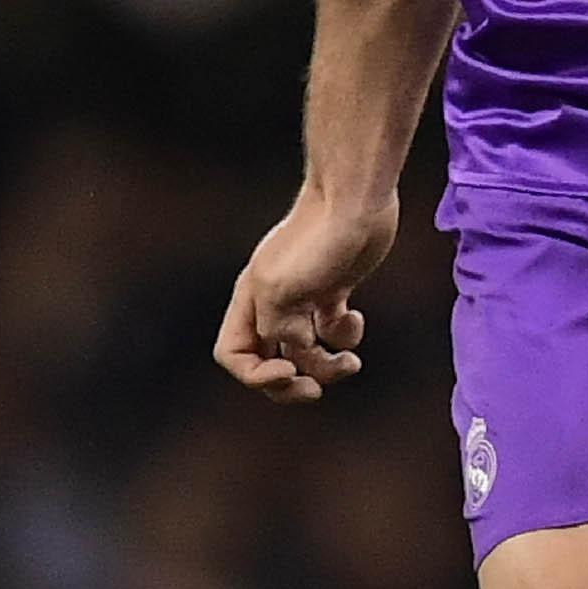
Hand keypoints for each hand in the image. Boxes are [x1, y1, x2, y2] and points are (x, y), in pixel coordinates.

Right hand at [212, 191, 398, 403]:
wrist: (353, 198)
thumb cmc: (316, 239)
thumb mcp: (281, 290)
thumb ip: (275, 329)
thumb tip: (294, 352)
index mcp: (251, 300)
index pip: (233, 354)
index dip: (256, 375)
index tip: (288, 368)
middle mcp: (273, 303)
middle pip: (267, 362)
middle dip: (289, 385)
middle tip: (314, 390)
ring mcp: (304, 297)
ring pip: (305, 353)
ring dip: (327, 367)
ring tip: (350, 363)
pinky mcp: (334, 289)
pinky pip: (332, 331)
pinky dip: (344, 336)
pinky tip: (354, 316)